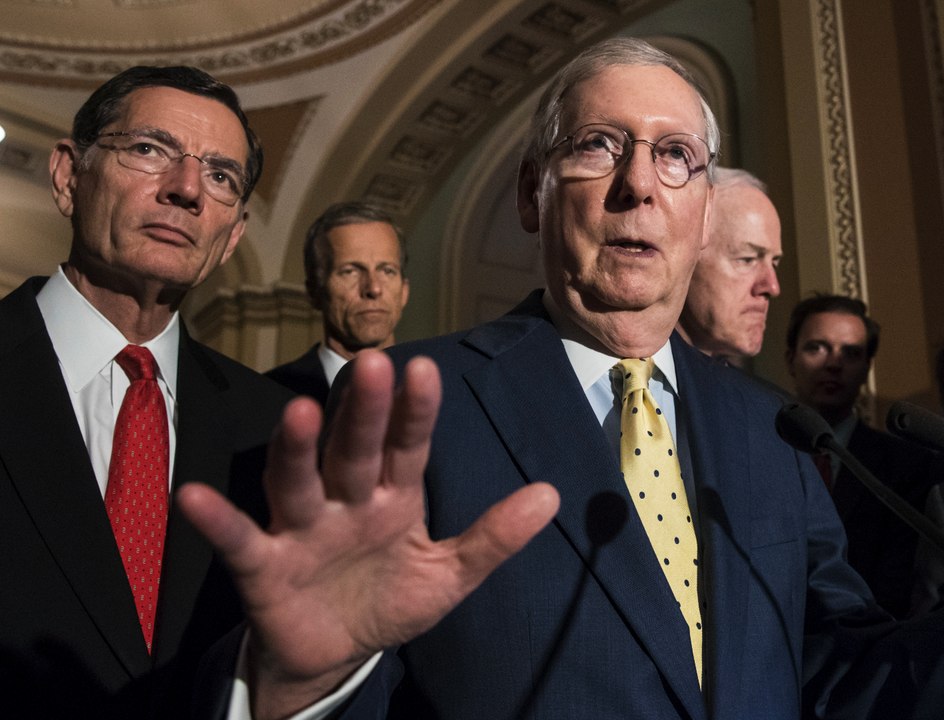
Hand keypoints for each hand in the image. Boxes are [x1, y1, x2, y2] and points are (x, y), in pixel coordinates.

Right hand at [178, 351, 559, 719]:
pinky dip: (217, 520)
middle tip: (370, 363)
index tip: (424, 369)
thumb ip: (494, 538)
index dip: (415, 412)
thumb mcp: (448, 575)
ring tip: (295, 411)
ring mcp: (300, 528)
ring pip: (296, 481)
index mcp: (392, 497)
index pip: (407, 446)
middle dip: (361, 412)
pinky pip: (238, 540)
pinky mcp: (262, 565)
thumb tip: (552, 494)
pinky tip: (195, 498)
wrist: (332, 655)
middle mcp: (344, 501)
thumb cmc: (387, 600)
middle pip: (352, 451)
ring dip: (294, 449)